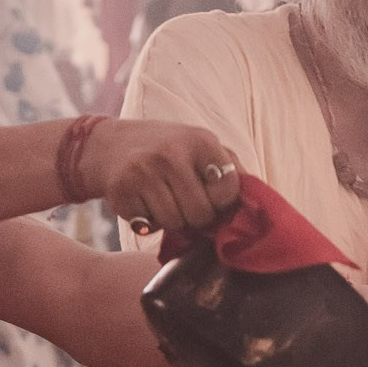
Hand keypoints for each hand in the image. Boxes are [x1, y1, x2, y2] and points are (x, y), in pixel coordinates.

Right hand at [89, 120, 239, 235]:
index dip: (220, 202)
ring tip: (161, 199)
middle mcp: (172, 153)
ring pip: (174, 223)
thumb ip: (231, 168)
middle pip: (201, 214)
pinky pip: (147, 226)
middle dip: (194, 216)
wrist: (109, 145)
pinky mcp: (122, 189)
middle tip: (182, 201)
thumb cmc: (166, 151)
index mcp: (201, 140)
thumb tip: (257, 204)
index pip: (228, 192)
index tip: (208, 195)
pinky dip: (146, 222)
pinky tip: (142, 202)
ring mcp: (144, 171)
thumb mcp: (200, 146)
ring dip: (170, 220)